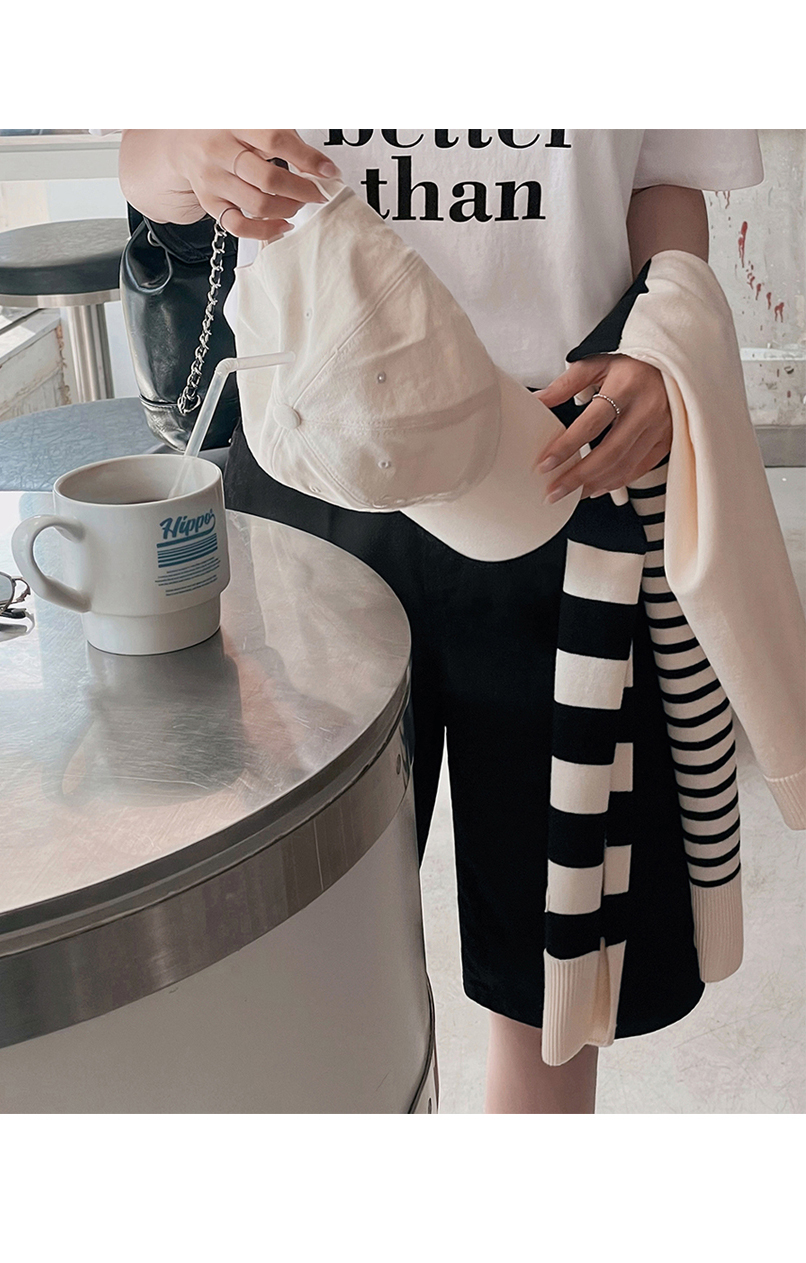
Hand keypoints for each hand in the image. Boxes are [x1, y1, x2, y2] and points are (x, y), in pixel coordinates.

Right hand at [119, 129, 339, 237]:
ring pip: (257, 204)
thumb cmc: (227, 131)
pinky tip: (282, 225)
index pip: (275, 139)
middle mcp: (220, 151)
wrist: (184, 142)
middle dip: (300, 190)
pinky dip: (265, 230)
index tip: (328, 170)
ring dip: (287, 209)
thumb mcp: (252, 121)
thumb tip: (319, 164)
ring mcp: (213, 179)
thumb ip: (284, 137)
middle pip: (267, 178)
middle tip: (316, 193)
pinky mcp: (210, 202)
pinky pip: (238, 225)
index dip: (306, 158)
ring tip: (299, 204)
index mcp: (234, 123)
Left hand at [532, 354, 671, 501]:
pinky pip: (642, 467)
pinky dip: (619, 481)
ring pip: (625, 465)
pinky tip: (599, 487)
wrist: (674, 357)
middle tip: (554, 491)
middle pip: (609, 453)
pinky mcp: (668, 438)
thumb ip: (566, 383)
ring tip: (572, 493)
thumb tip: (538, 401)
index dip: (567, 447)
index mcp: (626, 386)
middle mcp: (646, 408)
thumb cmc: (633, 357)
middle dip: (578, 477)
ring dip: (596, 484)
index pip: (591, 424)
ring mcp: (661, 426)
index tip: (545, 464)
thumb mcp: (597, 361)